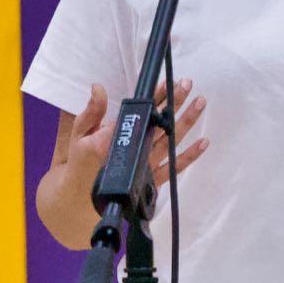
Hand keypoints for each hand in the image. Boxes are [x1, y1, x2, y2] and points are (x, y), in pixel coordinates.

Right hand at [69, 79, 209, 189]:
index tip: (168, 82)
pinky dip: (190, 156)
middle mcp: (133, 149)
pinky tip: (203, 142)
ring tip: (200, 103)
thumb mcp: (79, 134)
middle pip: (158, 123)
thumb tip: (98, 87)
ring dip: (186, 121)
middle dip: (174, 102)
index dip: (156, 96)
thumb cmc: (81, 162)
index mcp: (115, 136)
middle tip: (186, 84)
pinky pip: (173, 168)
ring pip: (170, 140)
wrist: (81, 199)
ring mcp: (145, 165)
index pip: (140, 111)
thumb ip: (92, 111)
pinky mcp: (151, 181)